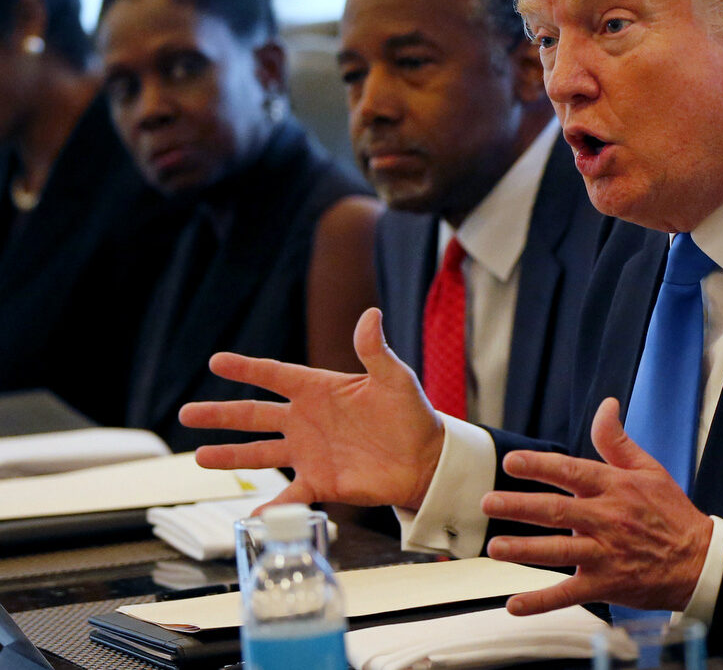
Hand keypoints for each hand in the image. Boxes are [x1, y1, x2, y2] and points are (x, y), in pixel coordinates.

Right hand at [178, 308, 444, 511]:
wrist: (427, 459)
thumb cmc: (412, 415)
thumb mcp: (395, 379)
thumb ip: (376, 350)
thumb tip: (371, 314)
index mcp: (320, 390)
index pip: (275, 375)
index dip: (246, 368)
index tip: (216, 361)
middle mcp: (307, 421)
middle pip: (255, 414)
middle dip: (220, 414)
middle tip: (186, 413)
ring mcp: (310, 453)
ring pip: (260, 453)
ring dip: (230, 455)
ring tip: (199, 456)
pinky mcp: (321, 482)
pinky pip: (288, 496)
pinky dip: (269, 507)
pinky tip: (248, 516)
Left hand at [480, 398, 713, 614]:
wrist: (699, 560)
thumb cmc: (671, 513)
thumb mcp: (649, 469)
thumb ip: (618, 441)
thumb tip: (606, 405)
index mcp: (616, 488)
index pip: (573, 472)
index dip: (541, 465)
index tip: (512, 462)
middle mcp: (608, 519)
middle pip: (558, 511)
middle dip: (519, 506)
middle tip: (488, 503)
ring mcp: (606, 554)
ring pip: (559, 552)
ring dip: (525, 550)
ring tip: (495, 548)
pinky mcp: (606, 585)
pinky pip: (568, 595)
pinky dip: (540, 602)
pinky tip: (514, 605)